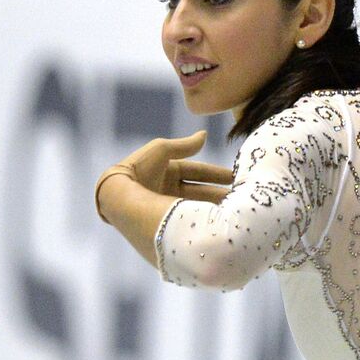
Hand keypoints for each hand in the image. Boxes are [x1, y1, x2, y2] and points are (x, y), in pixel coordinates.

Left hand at [95, 129, 233, 222]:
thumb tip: (204, 134)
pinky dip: (203, 221)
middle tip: (241, 199)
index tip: (236, 178)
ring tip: (234, 214)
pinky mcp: (166, 220)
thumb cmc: (138, 168)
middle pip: (201, 192)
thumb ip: (184, 145)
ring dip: (214, 209)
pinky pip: (189, 220)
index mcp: (169, 171)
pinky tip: (219, 225)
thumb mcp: (162, 151)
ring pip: (197, 208)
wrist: (118, 195)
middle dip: (220, 195)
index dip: (217, 174)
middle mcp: (169, 189)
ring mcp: (167, 206)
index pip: (199, 172)